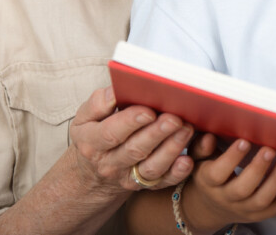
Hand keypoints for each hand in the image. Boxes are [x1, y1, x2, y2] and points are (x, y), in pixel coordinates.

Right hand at [69, 86, 194, 196]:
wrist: (93, 171)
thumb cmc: (95, 133)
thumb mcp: (87, 117)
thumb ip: (99, 103)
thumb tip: (117, 90)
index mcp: (92, 143)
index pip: (110, 133)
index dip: (130, 122)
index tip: (149, 111)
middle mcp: (110, 163)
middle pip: (135, 150)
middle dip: (156, 134)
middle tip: (175, 119)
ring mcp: (128, 177)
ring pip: (151, 167)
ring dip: (171, 149)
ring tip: (187, 130)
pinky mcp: (145, 185)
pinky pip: (162, 182)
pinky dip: (177, 173)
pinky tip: (188, 160)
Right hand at [180, 140, 275, 229]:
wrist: (210, 206)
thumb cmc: (209, 174)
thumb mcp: (198, 159)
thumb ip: (202, 147)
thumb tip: (209, 138)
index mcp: (209, 182)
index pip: (218, 173)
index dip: (231, 158)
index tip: (245, 141)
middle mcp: (226, 198)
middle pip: (242, 189)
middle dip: (258, 169)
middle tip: (270, 149)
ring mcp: (243, 209)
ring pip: (261, 200)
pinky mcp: (258, 215)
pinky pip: (275, 208)